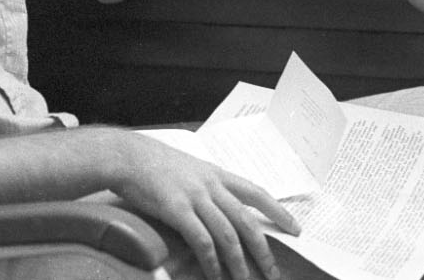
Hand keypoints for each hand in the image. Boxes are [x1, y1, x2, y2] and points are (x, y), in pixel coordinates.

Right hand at [110, 132, 299, 279]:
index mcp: (218, 174)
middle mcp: (212, 185)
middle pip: (246, 220)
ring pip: (227, 234)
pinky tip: (214, 274)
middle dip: (262, 249)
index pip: (257, 193)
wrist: (128, 156)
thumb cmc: (156, 164)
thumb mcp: (191, 170)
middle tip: (272, 271)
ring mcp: (195, 196)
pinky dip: (210, 260)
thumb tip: (222, 209)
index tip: (295, 228)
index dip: (278, 211)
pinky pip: (200, 239)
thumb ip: (208, 187)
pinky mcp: (176, 209)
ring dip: (238, 261)